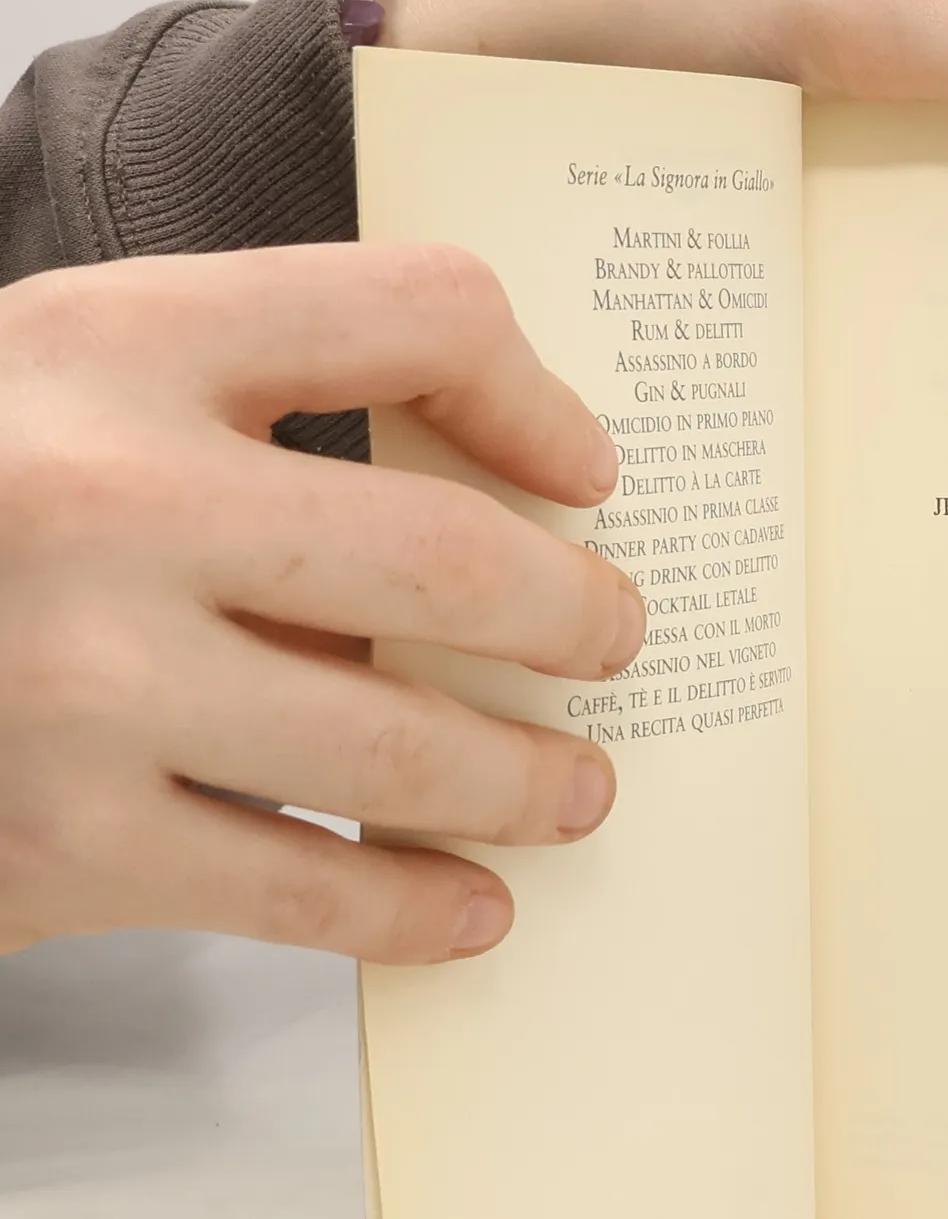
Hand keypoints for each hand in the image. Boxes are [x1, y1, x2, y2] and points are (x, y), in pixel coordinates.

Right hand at [0, 246, 642, 961]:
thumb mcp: (65, 389)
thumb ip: (246, 407)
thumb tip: (501, 503)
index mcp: (113, 341)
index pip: (415, 311)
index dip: (537, 396)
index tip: (587, 474)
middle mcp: (101, 497)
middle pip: (454, 557)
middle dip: (578, 619)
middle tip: (615, 646)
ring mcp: (79, 682)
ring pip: (402, 749)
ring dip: (528, 782)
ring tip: (577, 792)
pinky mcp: (61, 842)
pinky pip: (310, 892)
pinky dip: (417, 907)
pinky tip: (471, 907)